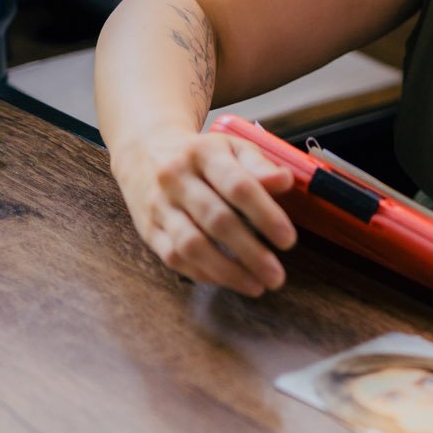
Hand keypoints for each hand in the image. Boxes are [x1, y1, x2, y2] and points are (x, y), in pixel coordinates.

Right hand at [110, 128, 297, 296]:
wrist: (144, 150)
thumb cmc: (200, 154)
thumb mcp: (231, 147)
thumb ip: (259, 165)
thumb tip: (285, 181)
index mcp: (204, 153)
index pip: (239, 186)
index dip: (265, 215)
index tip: (288, 240)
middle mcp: (176, 179)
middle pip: (216, 220)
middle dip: (250, 252)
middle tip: (276, 275)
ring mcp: (159, 206)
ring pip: (191, 245)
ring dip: (227, 271)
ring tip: (256, 286)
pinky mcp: (148, 229)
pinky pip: (174, 257)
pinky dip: (203, 273)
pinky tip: (228, 280)